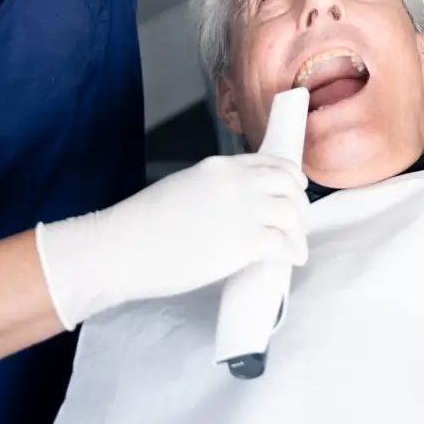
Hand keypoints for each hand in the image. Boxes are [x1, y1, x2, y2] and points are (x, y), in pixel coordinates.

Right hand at [36, 153, 309, 329]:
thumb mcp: (184, 188)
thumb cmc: (143, 224)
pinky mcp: (243, 243)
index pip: (270, 163)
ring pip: (291, 214)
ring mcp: (243, 211)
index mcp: (221, 166)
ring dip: (299, 232)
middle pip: (288, 186)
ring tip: (298, 246)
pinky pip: (282, 243)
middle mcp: (238, 181)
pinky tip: (293, 260)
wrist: (124, 246)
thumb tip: (231, 209)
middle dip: (299, 205)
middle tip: (299, 223)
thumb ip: (213, 190)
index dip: (289, 178)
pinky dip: (293, 251)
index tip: (295, 190)